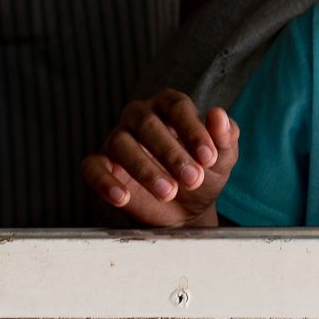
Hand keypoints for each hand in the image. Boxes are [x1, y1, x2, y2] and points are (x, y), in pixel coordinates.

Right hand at [81, 91, 238, 227]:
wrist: (185, 212)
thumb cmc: (203, 176)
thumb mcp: (222, 160)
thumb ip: (225, 137)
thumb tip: (219, 114)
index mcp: (169, 106)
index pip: (177, 105)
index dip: (193, 129)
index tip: (209, 157)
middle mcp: (139, 117)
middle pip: (147, 124)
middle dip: (171, 153)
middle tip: (193, 179)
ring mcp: (117, 139)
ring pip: (121, 144)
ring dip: (145, 169)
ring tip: (168, 192)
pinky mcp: (101, 164)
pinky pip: (93, 168)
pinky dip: (105, 182)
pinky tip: (122, 197)